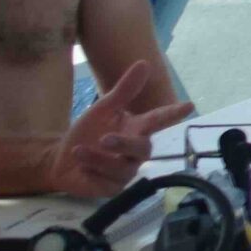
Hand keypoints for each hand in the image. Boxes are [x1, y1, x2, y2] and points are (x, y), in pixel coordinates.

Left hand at [47, 61, 193, 198]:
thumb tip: (144, 62)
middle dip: (125, 144)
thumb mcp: (102, 109)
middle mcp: (136, 151)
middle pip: (142, 148)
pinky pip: (107, 182)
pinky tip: (81, 168)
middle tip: (105, 138)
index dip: (173, 113)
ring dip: (98, 158)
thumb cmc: (87, 133)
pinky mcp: (113, 188)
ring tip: (78, 150)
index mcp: (137, 129)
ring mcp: (126, 172)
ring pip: (121, 167)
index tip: (189, 105)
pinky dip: (91, 172)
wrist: (60, 160)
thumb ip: (124, 90)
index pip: (158, 120)